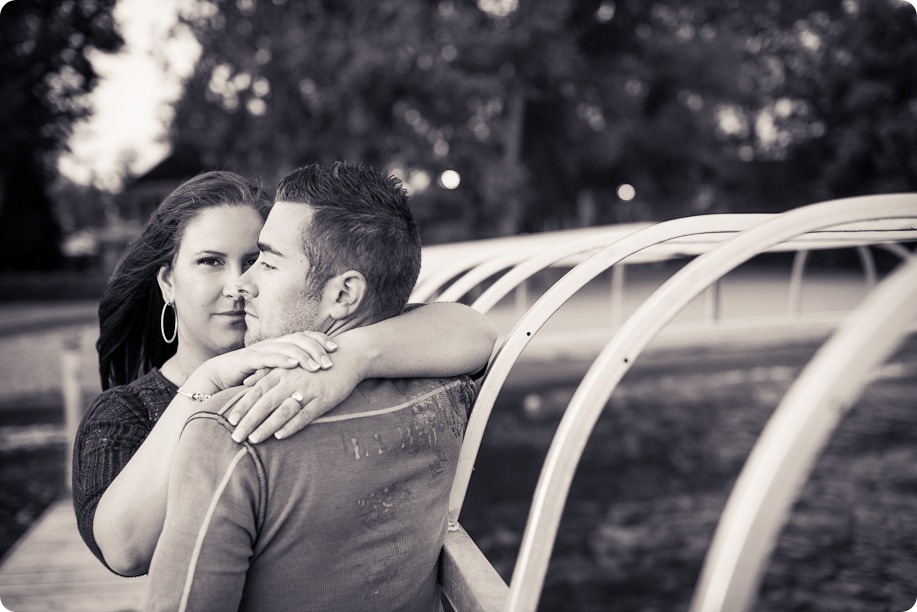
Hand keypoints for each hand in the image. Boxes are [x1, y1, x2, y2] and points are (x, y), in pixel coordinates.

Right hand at [185, 332, 337, 393]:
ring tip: (318, 366)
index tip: (336, 349)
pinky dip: (282, 360)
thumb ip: (291, 372)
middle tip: (331, 360)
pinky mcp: (249, 359)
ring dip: (304, 356)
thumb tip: (316, 376)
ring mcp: (261, 349)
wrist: (218, 377)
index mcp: (281, 345)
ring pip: (287, 347)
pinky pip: (268, 357)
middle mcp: (273, 344)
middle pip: (300, 339)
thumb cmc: (250, 377)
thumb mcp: (275, 374)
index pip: (304, 337)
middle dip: (317, 348)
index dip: (320, 340)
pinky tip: (294, 365)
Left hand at [225, 363, 360, 443]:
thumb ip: (268, 373)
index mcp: (282, 372)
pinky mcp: (323, 399)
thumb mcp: (290, 364)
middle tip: (234, 437)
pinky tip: (280, 436)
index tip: (229, 420)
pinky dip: (292, 425)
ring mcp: (308, 390)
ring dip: (266, 426)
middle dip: (248, 421)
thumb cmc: (315, 361)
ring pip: (282, 410)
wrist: (347, 356)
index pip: (257, 391)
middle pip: (265, 403)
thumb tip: (246, 381)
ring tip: (253, 440)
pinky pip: (305, 414)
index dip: (242, 406)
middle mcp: (291, 380)